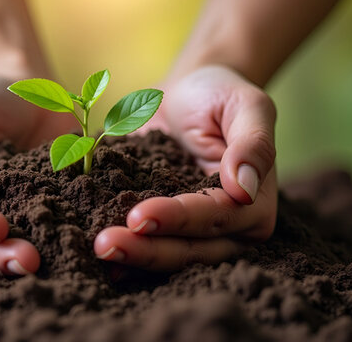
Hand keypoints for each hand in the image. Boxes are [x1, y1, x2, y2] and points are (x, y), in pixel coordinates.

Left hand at [94, 65, 277, 270]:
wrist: (185, 94)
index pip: (215, 218)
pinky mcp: (165, 230)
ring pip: (167, 256)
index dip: (177, 219)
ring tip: (99, 249)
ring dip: (132, 257)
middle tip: (106, 244)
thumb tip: (243, 188)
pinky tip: (96, 256)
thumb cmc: (219, 96)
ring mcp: (194, 235)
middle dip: (148, 250)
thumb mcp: (246, 106)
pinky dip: (125, 255)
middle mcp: (228, 230)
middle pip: (190, 250)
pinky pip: (147, 246)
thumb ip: (253, 144)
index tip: (138, 216)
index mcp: (254, 205)